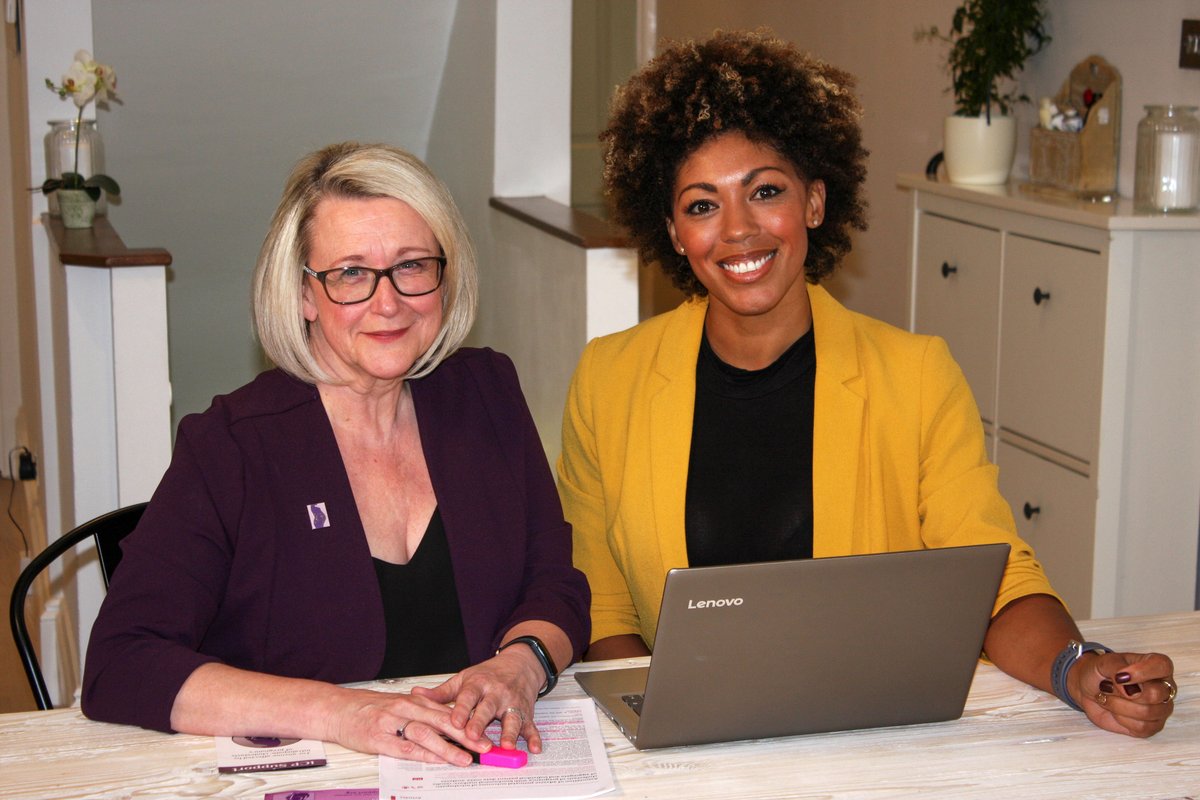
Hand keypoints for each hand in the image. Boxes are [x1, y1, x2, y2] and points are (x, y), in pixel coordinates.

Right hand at [325, 686, 490, 763]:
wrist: (338, 709)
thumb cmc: (370, 709)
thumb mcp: (401, 705)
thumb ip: (424, 713)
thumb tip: (451, 726)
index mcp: (415, 701)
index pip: (448, 712)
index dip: (470, 724)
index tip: (487, 733)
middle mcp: (407, 708)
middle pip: (443, 721)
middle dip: (467, 736)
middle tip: (485, 747)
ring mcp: (393, 722)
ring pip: (426, 733)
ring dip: (448, 747)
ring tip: (465, 758)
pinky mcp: (379, 738)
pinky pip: (405, 747)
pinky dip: (422, 754)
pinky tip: (435, 760)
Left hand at [411, 648, 543, 751]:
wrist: (520, 663)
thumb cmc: (488, 674)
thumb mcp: (464, 679)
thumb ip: (442, 692)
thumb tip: (416, 694)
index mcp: (478, 684)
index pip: (468, 697)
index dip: (461, 710)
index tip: (454, 722)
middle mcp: (496, 693)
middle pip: (488, 708)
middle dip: (480, 722)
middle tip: (472, 735)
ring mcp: (512, 702)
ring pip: (511, 717)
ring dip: (510, 732)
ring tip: (506, 745)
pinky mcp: (526, 711)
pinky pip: (531, 724)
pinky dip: (533, 736)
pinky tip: (534, 747)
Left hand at [1070, 651, 1175, 736]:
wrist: (1088, 690)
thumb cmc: (1099, 672)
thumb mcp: (1103, 663)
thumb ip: (1117, 669)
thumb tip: (1131, 690)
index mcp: (1156, 666)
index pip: (1162, 666)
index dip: (1141, 672)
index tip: (1119, 676)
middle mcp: (1164, 688)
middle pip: (1155, 694)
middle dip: (1124, 693)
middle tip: (1107, 687)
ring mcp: (1161, 709)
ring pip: (1147, 712)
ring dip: (1118, 705)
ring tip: (1107, 697)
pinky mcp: (1152, 726)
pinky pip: (1142, 728)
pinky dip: (1121, 719)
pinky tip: (1115, 711)